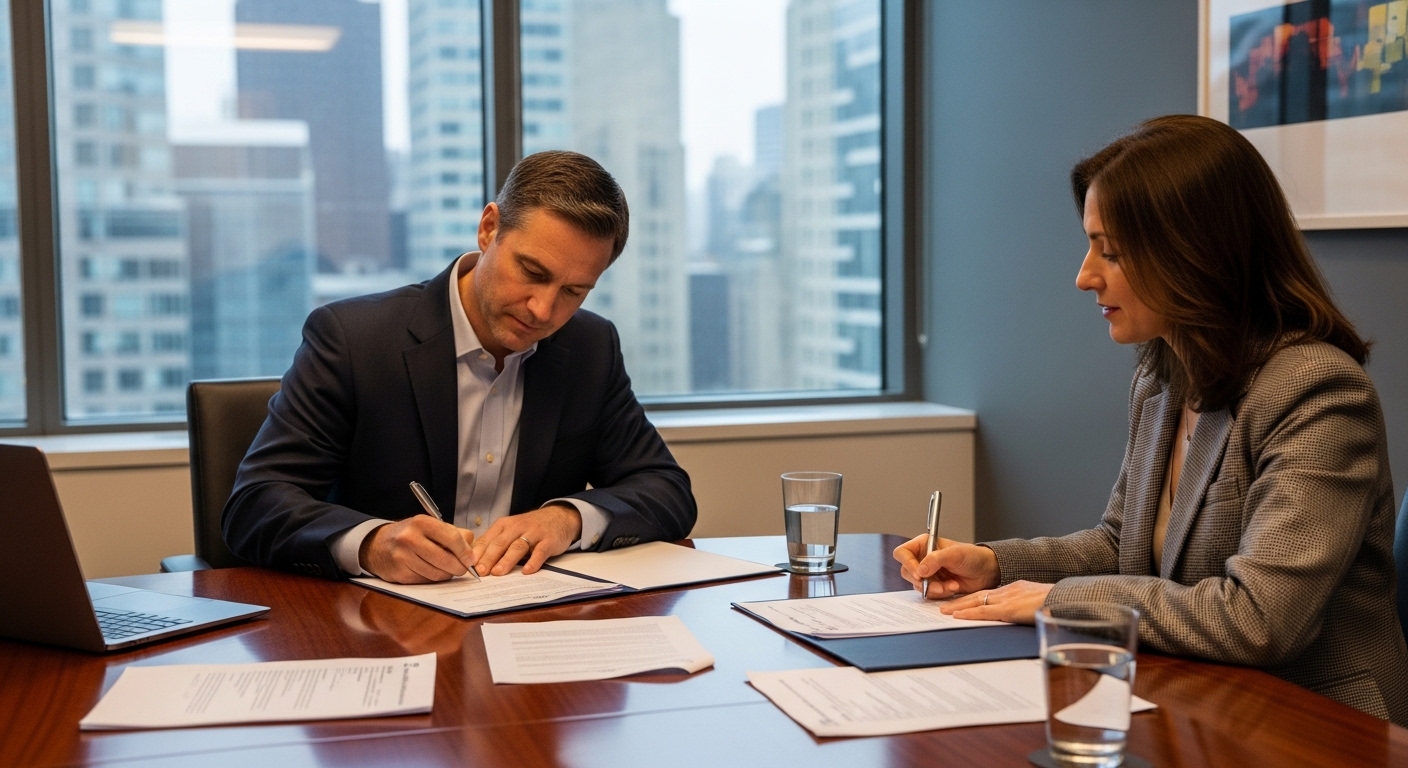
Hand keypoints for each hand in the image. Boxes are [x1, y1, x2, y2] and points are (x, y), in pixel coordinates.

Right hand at [360, 516, 476, 583]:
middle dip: (459, 567)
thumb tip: (472, 551)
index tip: (471, 559)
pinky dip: (433, 579)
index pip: (452, 538)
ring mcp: (403, 557)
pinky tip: (430, 571)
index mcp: (422, 522)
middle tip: (462, 568)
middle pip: (446, 559)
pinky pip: (426, 581)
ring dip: (447, 574)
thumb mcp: (429, 526)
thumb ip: (453, 534)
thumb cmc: (410, 535)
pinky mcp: (400, 574)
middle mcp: (410, 538)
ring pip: (437, 574)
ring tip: (446, 569)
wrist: (377, 545)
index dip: (465, 552)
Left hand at [470, 504, 581, 575]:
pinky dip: (534, 561)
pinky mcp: (549, 541)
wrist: (559, 517)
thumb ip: (495, 543)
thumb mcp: (510, 530)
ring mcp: (534, 534)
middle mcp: (517, 527)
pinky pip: (540, 552)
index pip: (488, 540)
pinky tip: (527, 571)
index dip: (478, 553)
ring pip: (518, 547)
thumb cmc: (530, 528)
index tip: (468, 566)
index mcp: (504, 525)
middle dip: (489, 558)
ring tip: (498, 572)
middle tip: (481, 572)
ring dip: (507, 560)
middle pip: (500, 543)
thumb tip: (475, 561)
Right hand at [893, 535, 1000, 598]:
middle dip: (923, 581)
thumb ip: (935, 559)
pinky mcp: (934, 585)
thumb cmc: (973, 556)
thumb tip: (920, 571)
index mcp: (924, 545)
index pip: (902, 553)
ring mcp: (928, 573)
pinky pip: (927, 593)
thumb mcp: (954, 554)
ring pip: (917, 585)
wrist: (986, 572)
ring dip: (933, 589)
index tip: (920, 574)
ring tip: (951, 585)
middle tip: (938, 584)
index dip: (907, 564)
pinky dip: (939, 594)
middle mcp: (923, 558)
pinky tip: (952, 588)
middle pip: (907, 572)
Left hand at [940, 580, 1053, 624]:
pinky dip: (969, 613)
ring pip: (976, 601)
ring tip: (944, 611)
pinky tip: (958, 616)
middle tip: (945, 606)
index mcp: (1015, 589)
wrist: (1066, 600)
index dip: (973, 598)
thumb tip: (1025, 614)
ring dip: (958, 606)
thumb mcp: (1038, 602)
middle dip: (960, 601)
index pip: (989, 593)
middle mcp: (1008, 591)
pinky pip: (984, 611)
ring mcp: (1007, 599)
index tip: (962, 602)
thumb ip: (1027, 607)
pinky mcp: (1008, 609)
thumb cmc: (1057, 603)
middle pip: (978, 595)